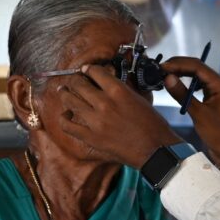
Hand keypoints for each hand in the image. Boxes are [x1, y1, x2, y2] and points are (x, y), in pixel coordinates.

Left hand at [57, 64, 183, 166]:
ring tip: (64, 92)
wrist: (156, 150)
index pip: (95, 72)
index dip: (88, 69)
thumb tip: (112, 83)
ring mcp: (95, 121)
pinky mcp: (91, 137)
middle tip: (74, 81)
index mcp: (119, 91)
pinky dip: (64, 118)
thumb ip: (124, 89)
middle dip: (74, 80)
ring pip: (69, 100)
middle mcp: (104, 103)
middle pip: (78, 84)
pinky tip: (66, 115)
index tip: (86, 70)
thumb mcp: (141, 100)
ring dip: (65, 94)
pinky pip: (68, 125)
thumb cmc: (153, 126)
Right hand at [162, 57, 219, 169]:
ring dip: (181, 74)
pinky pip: (197, 86)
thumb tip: (168, 78)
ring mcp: (216, 91)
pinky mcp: (212, 99)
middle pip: (197, 67)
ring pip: (196, 75)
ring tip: (165, 76)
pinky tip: (176, 86)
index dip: (179, 64)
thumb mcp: (199, 114)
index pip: (197, 66)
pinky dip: (186, 84)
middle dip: (179, 66)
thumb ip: (183, 95)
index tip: (163, 66)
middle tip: (161, 69)